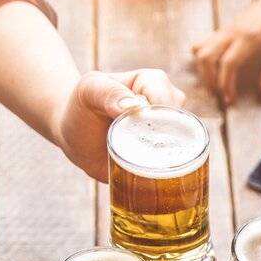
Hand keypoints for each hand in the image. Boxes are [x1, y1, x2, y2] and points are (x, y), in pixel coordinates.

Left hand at [54, 69, 187, 181]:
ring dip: (168, 158)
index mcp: (154, 83)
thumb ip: (107, 92)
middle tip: (137, 149)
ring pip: (186, 146)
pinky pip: (178, 166)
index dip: (157, 116)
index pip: (168, 98)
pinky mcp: (164, 157)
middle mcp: (167, 108)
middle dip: (165, 139)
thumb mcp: (88, 91)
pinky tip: (152, 177)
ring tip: (142, 162)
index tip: (135, 128)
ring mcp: (169, 134)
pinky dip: (168, 173)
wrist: (74, 137)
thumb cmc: (82, 107)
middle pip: (183, 123)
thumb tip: (133, 107)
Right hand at [192, 0, 260, 103]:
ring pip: (200, 51)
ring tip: (215, 84)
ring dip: (203, 71)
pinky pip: (202, 44)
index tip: (229, 98)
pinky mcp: (221, 31)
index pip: (228, 63)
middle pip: (206, 57)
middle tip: (220, 94)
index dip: (226, 83)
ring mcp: (224, 31)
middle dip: (209, 80)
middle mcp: (232, 33)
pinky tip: (212, 69)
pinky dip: (202, 58)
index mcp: (249, 38)